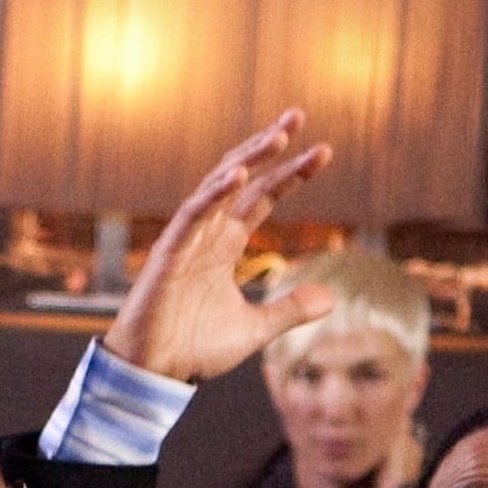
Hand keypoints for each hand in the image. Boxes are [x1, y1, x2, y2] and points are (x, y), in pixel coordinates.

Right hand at [101, 112, 335, 383]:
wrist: (154, 372)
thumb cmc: (194, 348)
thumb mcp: (255, 328)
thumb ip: (291, 310)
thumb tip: (333, 298)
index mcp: (225, 244)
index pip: (263, 198)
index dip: (291, 174)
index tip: (323, 152)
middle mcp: (208, 233)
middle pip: (242, 178)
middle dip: (269, 147)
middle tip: (298, 115)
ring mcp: (187, 239)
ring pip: (218, 187)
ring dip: (247, 159)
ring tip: (278, 135)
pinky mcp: (168, 253)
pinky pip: (192, 216)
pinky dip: (213, 195)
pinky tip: (238, 175)